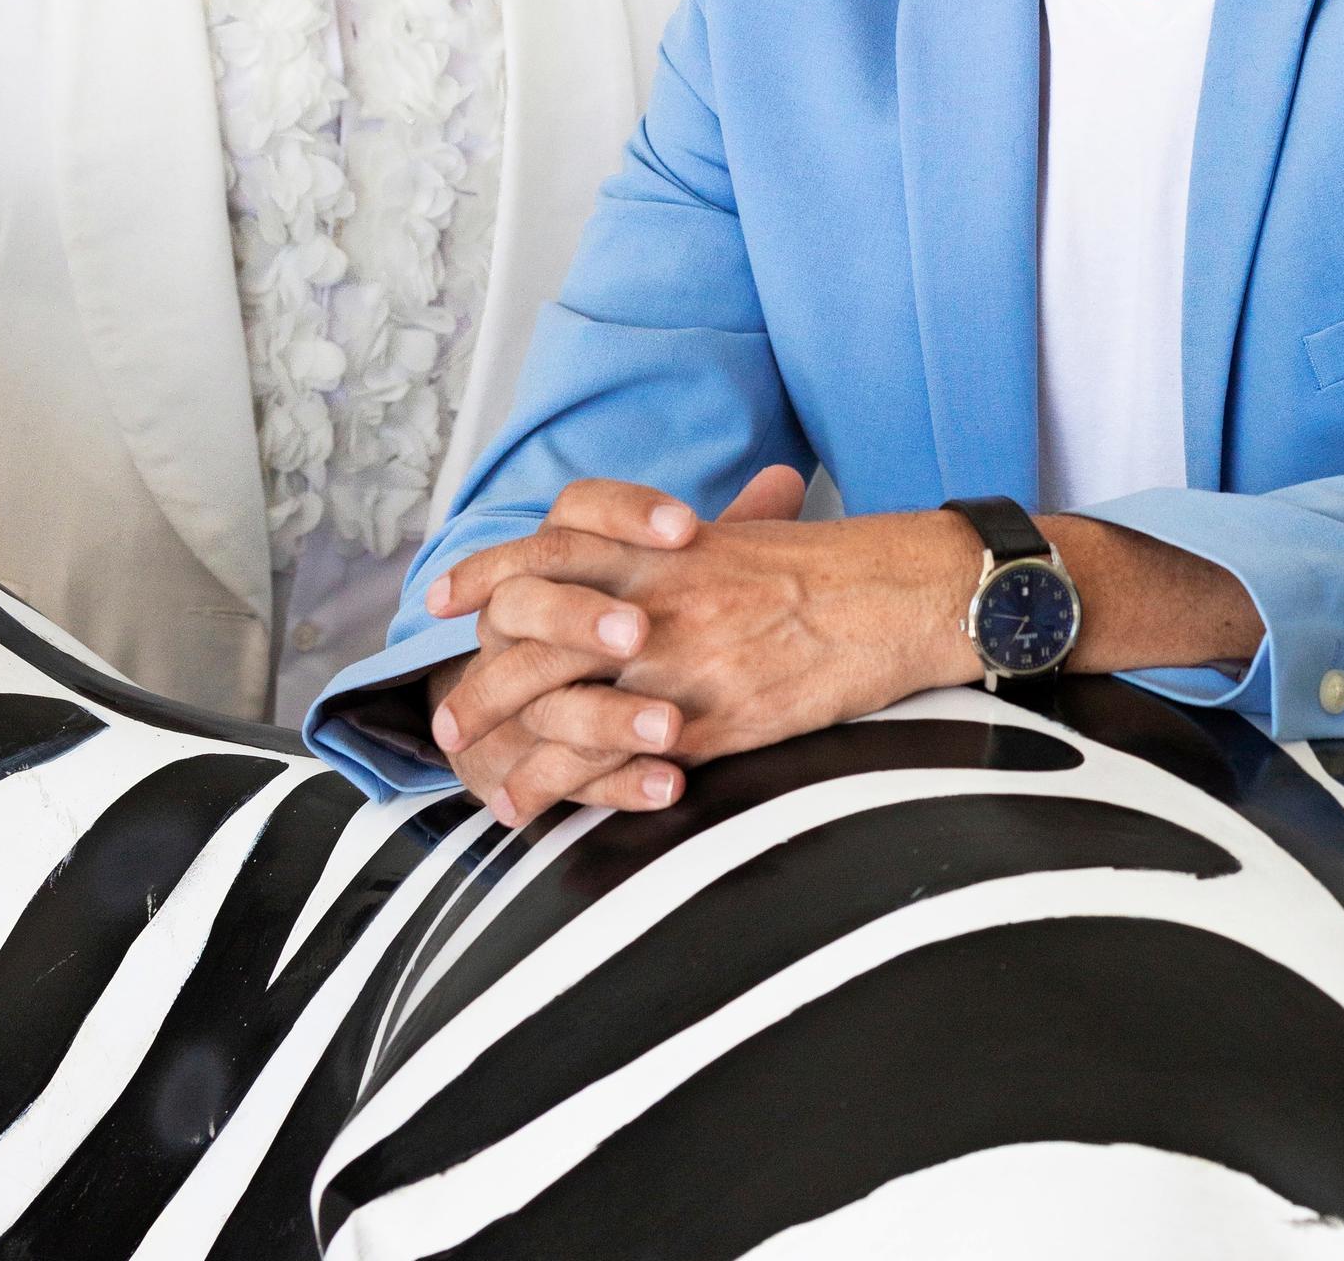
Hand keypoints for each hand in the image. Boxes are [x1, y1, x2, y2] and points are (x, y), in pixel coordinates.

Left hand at [427, 475, 982, 824]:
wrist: (897, 592)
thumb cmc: (827, 566)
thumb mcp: (738, 536)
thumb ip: (679, 551)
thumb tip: (638, 563)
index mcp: (659, 543)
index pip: (547, 544)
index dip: (488, 572)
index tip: (446, 600)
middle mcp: (655, 593)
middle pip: (534, 629)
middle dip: (480, 680)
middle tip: (449, 721)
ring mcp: (680, 657)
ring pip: (563, 698)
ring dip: (510, 743)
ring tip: (483, 780)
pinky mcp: (712, 718)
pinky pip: (619, 756)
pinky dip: (569, 784)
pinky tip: (542, 806)